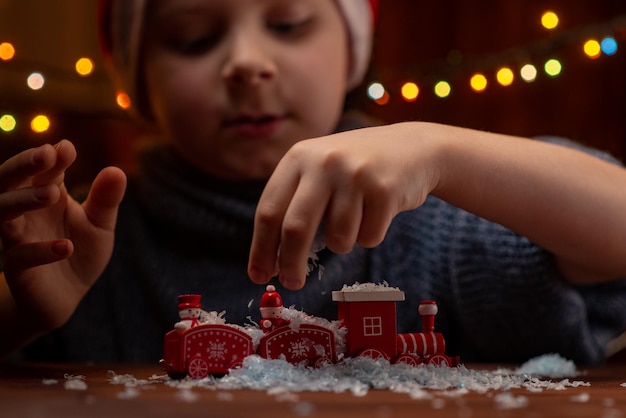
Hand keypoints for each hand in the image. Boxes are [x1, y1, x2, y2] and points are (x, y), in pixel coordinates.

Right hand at [0, 140, 126, 336]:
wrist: (67, 295)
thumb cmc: (80, 250)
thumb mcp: (100, 224)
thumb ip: (106, 200)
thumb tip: (117, 170)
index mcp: (45, 194)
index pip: (43, 169)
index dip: (52, 156)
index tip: (67, 148)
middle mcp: (25, 212)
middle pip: (9, 181)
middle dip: (24, 165)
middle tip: (46, 154)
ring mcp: (17, 239)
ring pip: (2, 213)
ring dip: (23, 199)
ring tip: (53, 194)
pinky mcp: (18, 269)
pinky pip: (19, 257)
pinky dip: (40, 250)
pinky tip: (66, 247)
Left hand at [248, 123, 441, 289]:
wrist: (411, 147)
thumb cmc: (355, 170)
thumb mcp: (318, 173)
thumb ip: (294, 207)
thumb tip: (273, 261)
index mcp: (299, 157)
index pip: (268, 211)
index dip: (260, 248)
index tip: (258, 276)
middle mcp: (324, 162)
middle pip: (295, 228)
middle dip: (290, 264)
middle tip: (291, 283)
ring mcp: (355, 174)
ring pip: (337, 239)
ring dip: (343, 242)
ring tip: (355, 218)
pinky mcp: (385, 189)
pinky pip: (368, 238)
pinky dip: (370, 235)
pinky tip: (377, 212)